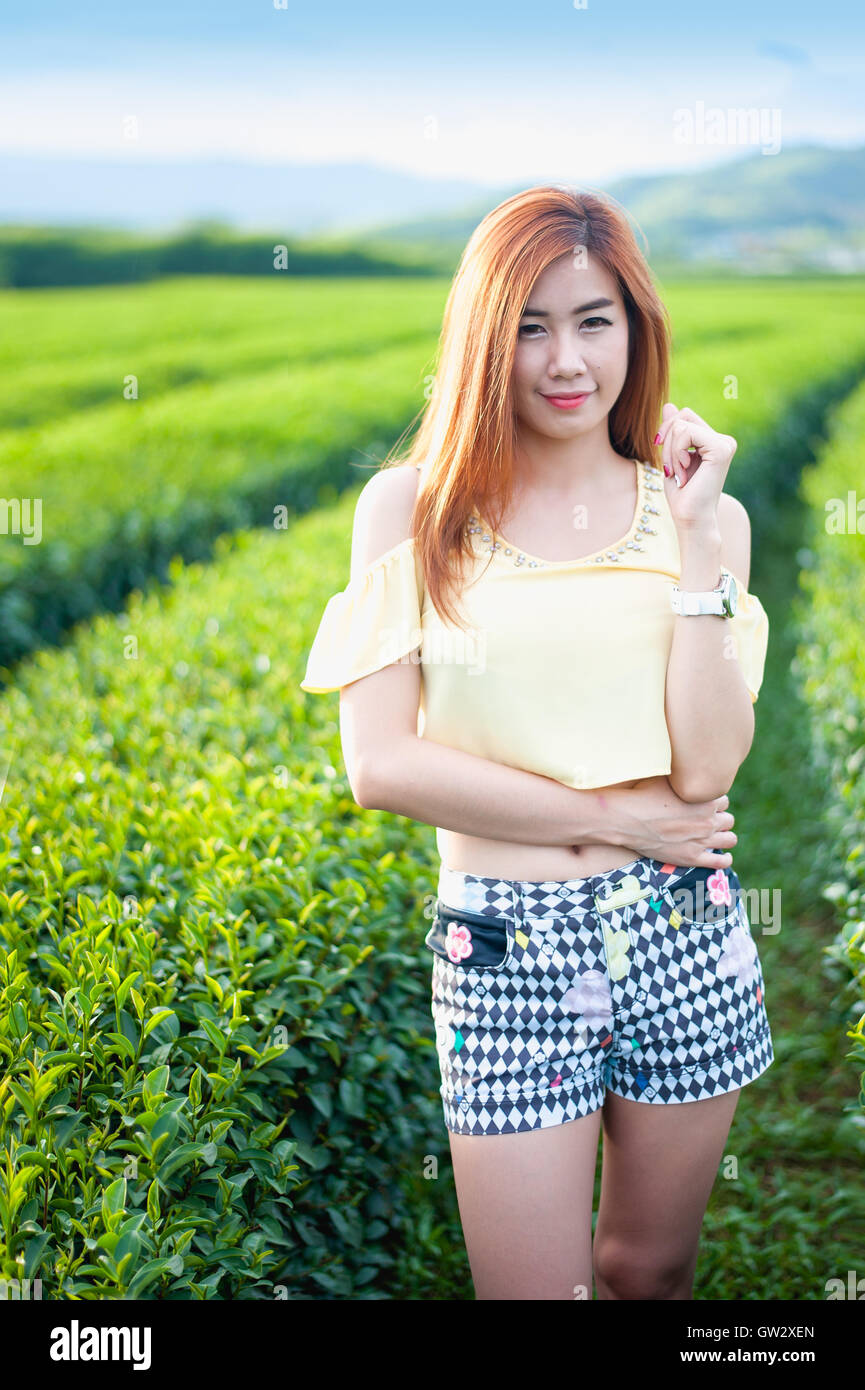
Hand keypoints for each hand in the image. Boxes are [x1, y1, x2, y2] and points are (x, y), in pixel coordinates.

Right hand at [597, 776, 736, 867]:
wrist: (626, 819)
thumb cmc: (642, 794)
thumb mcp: (664, 775)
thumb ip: (681, 772)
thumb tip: (683, 757)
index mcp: (705, 800)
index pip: (724, 800)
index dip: (713, 801)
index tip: (704, 802)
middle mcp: (708, 820)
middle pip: (728, 819)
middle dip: (719, 818)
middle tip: (707, 818)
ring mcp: (702, 840)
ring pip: (730, 839)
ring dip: (724, 836)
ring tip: (716, 835)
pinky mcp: (692, 857)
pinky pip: (719, 862)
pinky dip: (724, 859)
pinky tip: (722, 856)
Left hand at [654, 403, 736, 529]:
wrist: (690, 520)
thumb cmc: (681, 496)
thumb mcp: (672, 459)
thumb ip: (673, 432)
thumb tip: (669, 405)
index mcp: (713, 442)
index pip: (683, 417)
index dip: (667, 434)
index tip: (668, 464)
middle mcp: (723, 440)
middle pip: (682, 415)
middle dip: (667, 439)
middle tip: (672, 469)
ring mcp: (725, 443)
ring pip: (680, 424)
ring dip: (670, 452)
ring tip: (679, 474)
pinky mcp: (721, 448)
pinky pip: (685, 432)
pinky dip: (675, 453)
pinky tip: (684, 473)